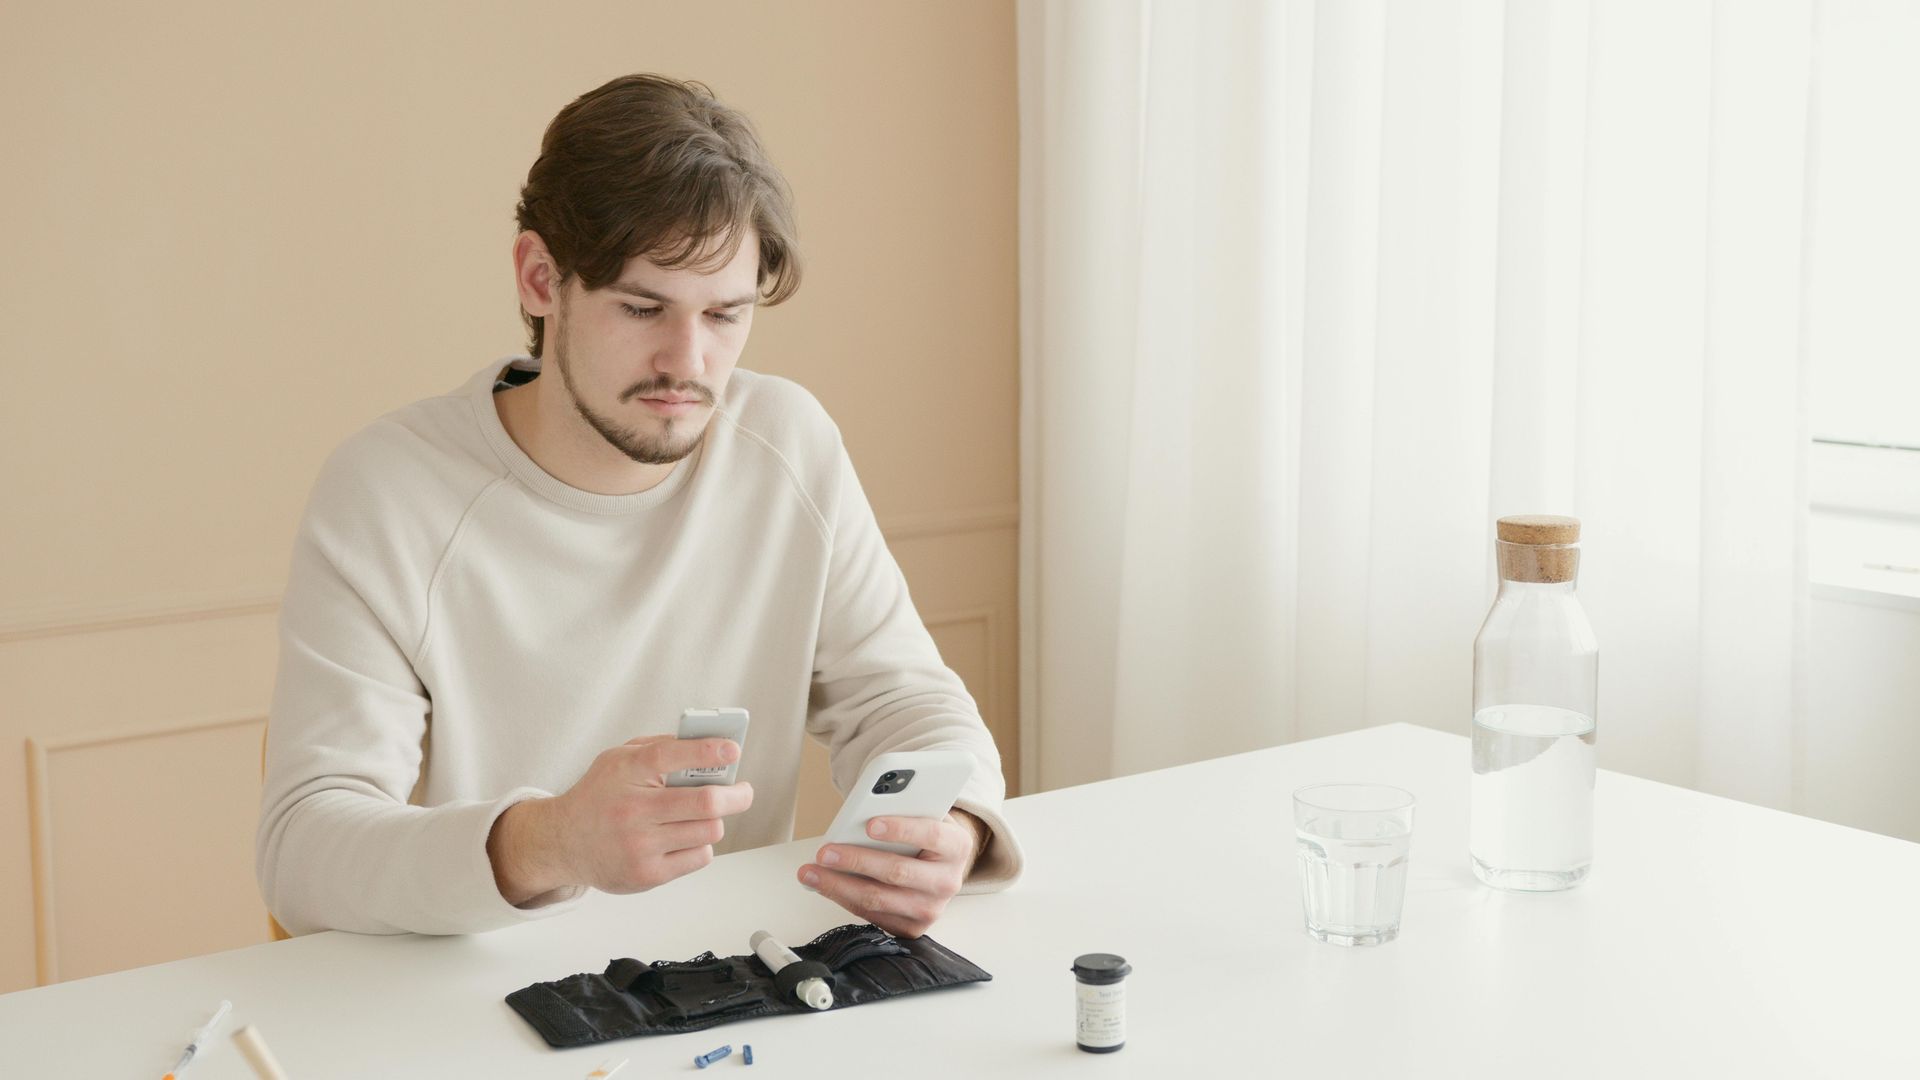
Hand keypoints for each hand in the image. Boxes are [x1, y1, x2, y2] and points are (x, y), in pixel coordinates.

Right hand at [488, 735, 752, 903]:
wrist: (564, 842)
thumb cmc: (600, 796)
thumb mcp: (619, 759)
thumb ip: (660, 748)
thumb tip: (710, 747)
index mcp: (626, 772)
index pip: (671, 755)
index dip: (707, 750)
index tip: (733, 749)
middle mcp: (632, 810)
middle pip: (706, 802)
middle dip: (736, 795)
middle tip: (742, 791)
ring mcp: (640, 846)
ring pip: (709, 830)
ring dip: (714, 820)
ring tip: (701, 815)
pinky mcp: (647, 874)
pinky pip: (699, 856)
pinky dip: (700, 844)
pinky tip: (682, 837)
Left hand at [796, 810, 986, 938]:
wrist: (939, 867)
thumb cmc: (924, 836)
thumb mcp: (924, 815)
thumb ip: (904, 810)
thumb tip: (862, 813)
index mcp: (957, 845)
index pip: (931, 834)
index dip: (901, 829)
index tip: (870, 824)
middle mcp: (948, 881)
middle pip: (898, 872)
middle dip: (856, 860)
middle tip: (826, 852)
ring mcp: (931, 909)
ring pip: (878, 898)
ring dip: (838, 885)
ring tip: (811, 873)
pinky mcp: (913, 928)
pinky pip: (872, 915)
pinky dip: (844, 899)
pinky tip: (824, 885)